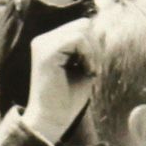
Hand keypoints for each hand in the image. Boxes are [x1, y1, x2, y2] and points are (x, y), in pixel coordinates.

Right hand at [25, 16, 96, 143]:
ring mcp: (43, 43)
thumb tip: (103, 28)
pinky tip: (87, 72)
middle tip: (91, 70)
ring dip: (92, 52)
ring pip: (82, 30)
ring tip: (88, 72)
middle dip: (94, 46)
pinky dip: (88, 55)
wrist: (52, 120)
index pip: (81, 26)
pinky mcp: (46, 51)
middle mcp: (44, 39)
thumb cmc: (68, 99)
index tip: (92, 68)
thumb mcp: (84, 68)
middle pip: (83, 25)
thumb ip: (90, 49)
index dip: (94, 45)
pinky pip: (78, 39)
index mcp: (50, 42)